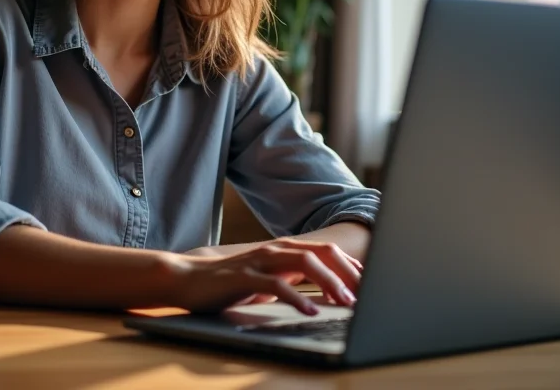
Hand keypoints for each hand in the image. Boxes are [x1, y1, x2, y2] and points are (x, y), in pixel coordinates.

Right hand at [170, 238, 361, 314]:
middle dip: (347, 272)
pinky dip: (296, 296)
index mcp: (284, 249)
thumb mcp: (268, 277)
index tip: (369, 284)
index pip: (326, 251)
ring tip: (344, 301)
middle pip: (321, 253)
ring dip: (328, 281)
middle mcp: (276, 249)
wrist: (190, 277)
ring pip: (303, 262)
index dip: (350, 266)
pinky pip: (276, 284)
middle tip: (365, 294)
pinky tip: (310, 310)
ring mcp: (261, 261)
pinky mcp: (245, 276)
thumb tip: (328, 290)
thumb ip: (293, 277)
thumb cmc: (232, 281)